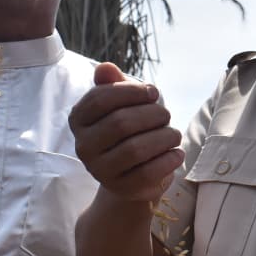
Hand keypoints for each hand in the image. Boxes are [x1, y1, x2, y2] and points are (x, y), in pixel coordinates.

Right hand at [69, 63, 183, 201]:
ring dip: (164, 137)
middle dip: (153, 114)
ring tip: (174, 134)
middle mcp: (83, 146)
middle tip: (166, 115)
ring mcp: (100, 170)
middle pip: (121, 123)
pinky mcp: (121, 188)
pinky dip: (168, 159)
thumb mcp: (121, 104)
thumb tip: (105, 67)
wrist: (132, 174)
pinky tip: (176, 152)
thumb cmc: (128, 130)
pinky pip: (148, 172)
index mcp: (79, 120)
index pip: (101, 98)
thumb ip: (113, 84)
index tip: (153, 93)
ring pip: (136, 149)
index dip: (132, 91)